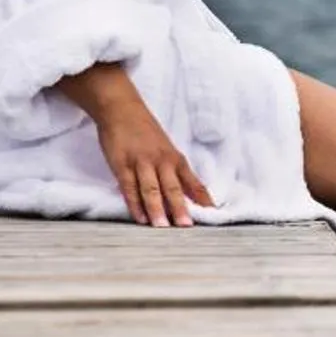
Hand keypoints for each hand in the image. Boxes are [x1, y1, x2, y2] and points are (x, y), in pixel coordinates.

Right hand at [96, 109, 213, 226]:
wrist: (122, 109)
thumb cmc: (146, 132)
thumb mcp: (166, 150)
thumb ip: (176, 172)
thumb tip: (190, 195)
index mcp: (175, 159)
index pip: (193, 182)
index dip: (202, 198)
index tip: (212, 214)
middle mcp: (162, 161)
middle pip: (173, 187)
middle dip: (180, 207)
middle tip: (187, 226)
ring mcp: (141, 163)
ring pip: (151, 188)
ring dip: (157, 209)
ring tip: (162, 227)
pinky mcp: (122, 164)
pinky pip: (129, 187)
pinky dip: (134, 203)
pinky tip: (139, 217)